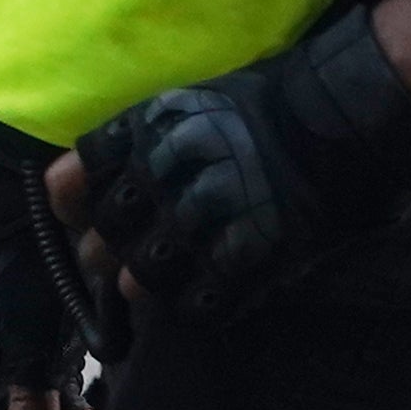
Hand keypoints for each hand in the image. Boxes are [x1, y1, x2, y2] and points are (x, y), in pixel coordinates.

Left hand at [65, 0, 410, 319]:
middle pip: (98, 245)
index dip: (73, 208)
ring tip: (169, 276)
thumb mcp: (185, 103)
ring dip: (147, 287)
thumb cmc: (263, 106)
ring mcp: (203, 224)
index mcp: (143, 134)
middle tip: (124, 258)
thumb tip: (91, 188)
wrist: (341, 116)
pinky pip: (196, 306)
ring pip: (138, 285)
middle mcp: (163, 179)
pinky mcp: (246, 260)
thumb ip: (135, 143)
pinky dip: (197, 305)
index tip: (82, 215)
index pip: (69, 187)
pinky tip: (209, 290)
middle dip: (105, 258)